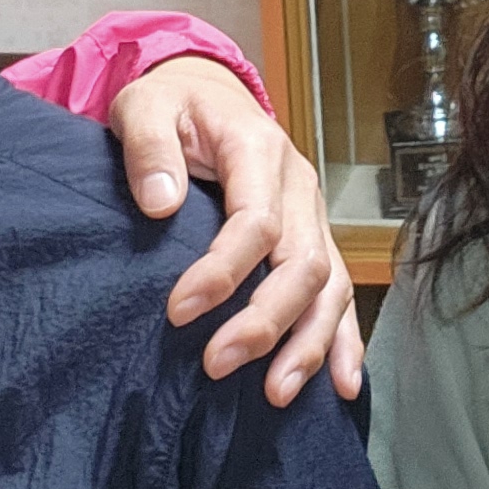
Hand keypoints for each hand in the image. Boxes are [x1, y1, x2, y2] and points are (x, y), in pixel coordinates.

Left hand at [108, 55, 363, 404]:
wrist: (206, 94)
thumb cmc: (172, 106)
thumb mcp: (144, 106)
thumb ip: (149, 147)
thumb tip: (159, 202)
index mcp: (259, 150)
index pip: (255, 221)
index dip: (222, 272)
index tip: (178, 311)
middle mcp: (298, 187)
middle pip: (302, 263)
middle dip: (265, 321)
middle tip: (218, 364)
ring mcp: (313, 217)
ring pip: (329, 288)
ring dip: (307, 344)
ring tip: (276, 393)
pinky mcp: (314, 241)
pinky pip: (339, 295)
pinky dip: (343, 342)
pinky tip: (341, 386)